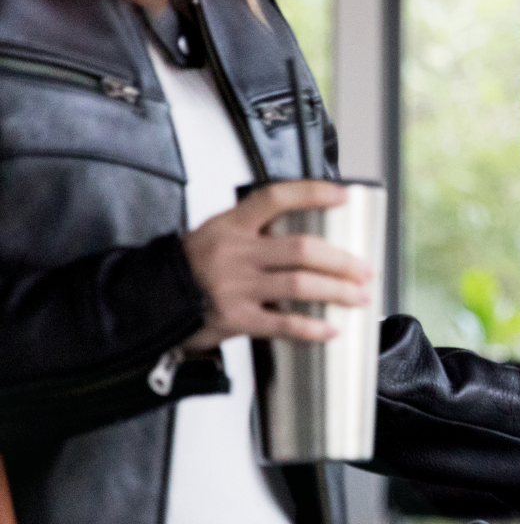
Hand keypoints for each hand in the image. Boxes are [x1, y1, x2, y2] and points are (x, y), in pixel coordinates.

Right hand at [180, 181, 371, 349]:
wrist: (149, 303)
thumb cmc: (191, 269)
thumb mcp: (215, 236)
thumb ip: (254, 231)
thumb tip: (309, 233)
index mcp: (229, 226)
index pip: (275, 198)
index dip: (312, 193)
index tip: (343, 195)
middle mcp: (233, 252)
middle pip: (301, 249)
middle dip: (342, 261)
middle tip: (365, 269)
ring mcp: (234, 286)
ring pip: (300, 285)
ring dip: (338, 292)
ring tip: (360, 297)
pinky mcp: (234, 319)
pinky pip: (284, 324)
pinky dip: (312, 328)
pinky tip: (331, 330)